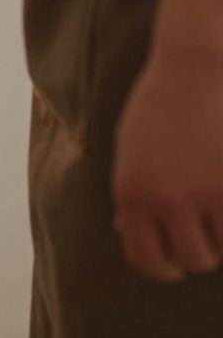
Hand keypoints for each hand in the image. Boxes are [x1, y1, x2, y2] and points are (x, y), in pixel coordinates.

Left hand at [112, 45, 222, 281]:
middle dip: (199, 254)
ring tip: (216, 216)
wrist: (191, 69)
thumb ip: (130, 194)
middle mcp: (164, 199)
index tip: (173, 266)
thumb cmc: (157, 107)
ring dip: (222, 239)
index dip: (162, 269)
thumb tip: (125, 230)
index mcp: (130, 193)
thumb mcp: (129, 151)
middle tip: (204, 235)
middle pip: (190, 260)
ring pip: (221, 250)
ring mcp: (203, 193)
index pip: (144, 258)